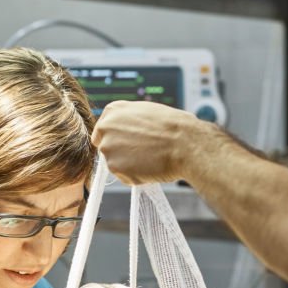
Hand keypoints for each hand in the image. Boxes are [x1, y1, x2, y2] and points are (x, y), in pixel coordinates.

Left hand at [92, 101, 206, 183]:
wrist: (185, 143)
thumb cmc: (173, 127)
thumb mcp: (147, 111)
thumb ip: (129, 120)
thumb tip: (126, 131)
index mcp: (113, 110)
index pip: (103, 132)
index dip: (118, 140)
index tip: (131, 144)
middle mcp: (105, 127)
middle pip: (107, 149)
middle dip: (122, 154)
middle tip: (144, 153)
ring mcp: (108, 148)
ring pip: (115, 164)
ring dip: (130, 166)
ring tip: (151, 158)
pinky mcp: (114, 167)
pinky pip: (124, 177)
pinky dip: (136, 177)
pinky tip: (151, 166)